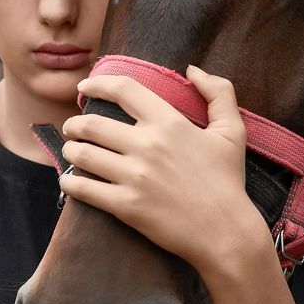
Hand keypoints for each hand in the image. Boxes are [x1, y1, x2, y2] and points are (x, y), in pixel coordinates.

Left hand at [59, 66, 270, 275]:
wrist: (225, 232)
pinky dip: (70, 183)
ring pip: (82, 154)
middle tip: (72, 128)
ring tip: (71, 152)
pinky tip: (70, 181)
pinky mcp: (126, 206)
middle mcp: (148, 145)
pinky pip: (83, 189)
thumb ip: (219, 92)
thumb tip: (192, 70)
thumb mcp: (233, 131)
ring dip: (70, 151)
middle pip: (92, 123)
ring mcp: (135, 176)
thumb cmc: (228, 181)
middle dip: (74, 124)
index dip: (98, 83)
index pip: (123, 89)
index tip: (84, 87)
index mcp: (169, 122)